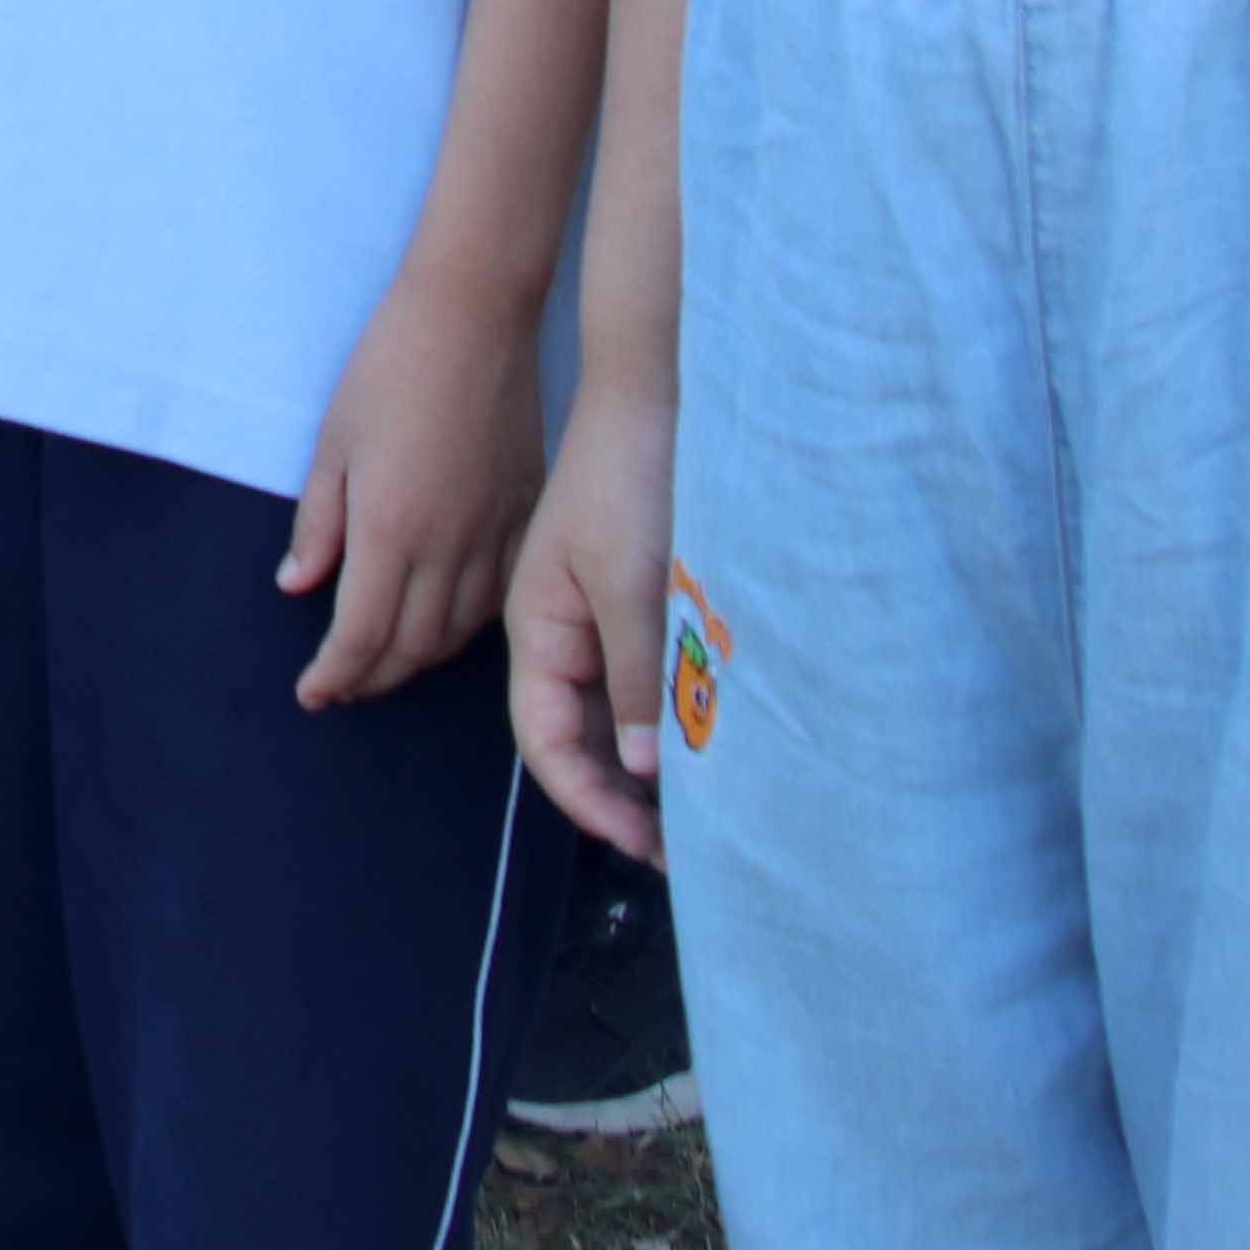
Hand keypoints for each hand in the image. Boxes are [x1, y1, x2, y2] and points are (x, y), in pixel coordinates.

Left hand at [284, 253, 542, 706]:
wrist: (473, 315)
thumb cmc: (388, 367)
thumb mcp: (332, 443)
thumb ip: (317, 523)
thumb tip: (297, 586)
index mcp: (391, 528)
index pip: (362, 635)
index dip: (334, 676)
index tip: (311, 694)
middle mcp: (450, 545)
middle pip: (413, 646)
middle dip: (372, 677)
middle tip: (341, 683)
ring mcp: (497, 532)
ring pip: (461, 631)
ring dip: (419, 658)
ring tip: (386, 661)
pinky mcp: (526, 514)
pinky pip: (499, 597)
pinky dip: (467, 626)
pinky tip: (445, 622)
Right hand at [511, 382, 672, 863]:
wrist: (659, 395)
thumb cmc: (633, 481)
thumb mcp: (636, 583)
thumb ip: (639, 675)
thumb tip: (646, 770)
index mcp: (537, 631)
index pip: (546, 741)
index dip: (587, 800)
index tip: (640, 845)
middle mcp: (562, 636)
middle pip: (580, 740)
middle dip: (622, 801)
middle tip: (682, 854)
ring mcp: (601, 622)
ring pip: (619, 718)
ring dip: (652, 770)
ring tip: (704, 820)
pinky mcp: (640, 606)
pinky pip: (648, 685)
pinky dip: (672, 724)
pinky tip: (711, 751)